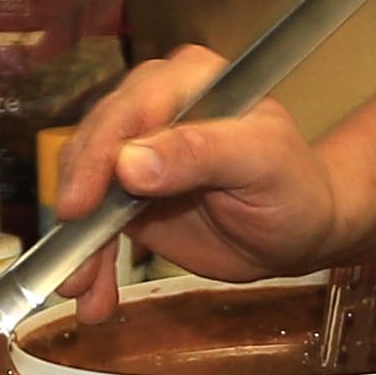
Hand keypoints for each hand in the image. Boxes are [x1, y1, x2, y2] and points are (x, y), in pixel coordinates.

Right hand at [51, 46, 346, 316]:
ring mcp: (136, 153)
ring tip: (81, 290)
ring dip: (78, 246)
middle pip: (94, 149)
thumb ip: (201, 152)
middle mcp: (153, 108)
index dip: (98, 157)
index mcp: (188, 80)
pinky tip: (92, 294)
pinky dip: (90, 262)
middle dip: (78, 208)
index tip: (80, 205)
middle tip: (72, 262)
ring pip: (85, 190)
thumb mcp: (261, 163)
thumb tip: (129, 161)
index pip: (128, 110)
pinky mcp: (128, 196)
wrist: (303, 231)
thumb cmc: (296, 187)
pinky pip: (96, 226)